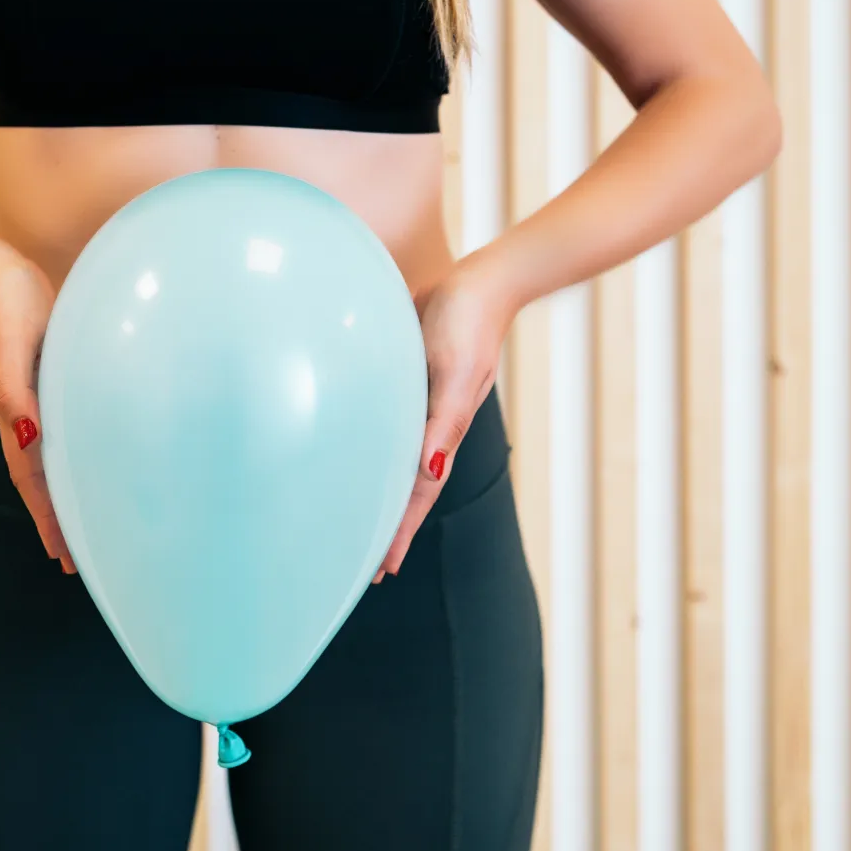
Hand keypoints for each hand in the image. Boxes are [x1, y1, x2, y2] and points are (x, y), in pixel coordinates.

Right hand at [0, 240, 74, 573]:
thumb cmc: (4, 297)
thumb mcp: (11, 338)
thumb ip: (15, 385)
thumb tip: (29, 434)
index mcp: (17, 410)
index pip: (35, 478)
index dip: (50, 518)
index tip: (64, 558)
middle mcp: (21, 411)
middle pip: (37, 478)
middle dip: (53, 520)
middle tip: (72, 563)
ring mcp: (27, 397)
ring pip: (43, 459)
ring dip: (56, 495)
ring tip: (72, 526)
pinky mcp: (36, 378)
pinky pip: (50, 431)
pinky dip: (60, 457)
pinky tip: (72, 460)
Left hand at [376, 257, 517, 582]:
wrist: (484, 279)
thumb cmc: (468, 322)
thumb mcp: (454, 374)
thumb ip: (443, 423)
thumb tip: (430, 472)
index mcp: (440, 431)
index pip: (416, 494)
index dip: (399, 532)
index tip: (382, 571)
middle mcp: (431, 423)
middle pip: (406, 486)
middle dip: (390, 525)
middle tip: (368, 566)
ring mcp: (422, 402)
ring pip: (398, 459)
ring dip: (386, 491)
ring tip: (366, 520)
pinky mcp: (410, 377)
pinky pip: (393, 426)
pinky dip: (380, 449)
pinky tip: (367, 451)